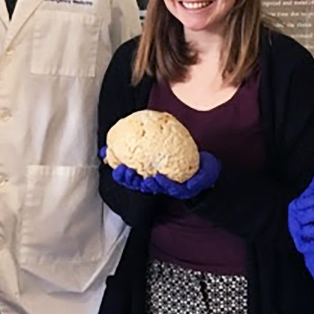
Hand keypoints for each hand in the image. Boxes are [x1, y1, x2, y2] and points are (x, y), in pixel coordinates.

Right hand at [99, 147, 219, 199]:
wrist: (204, 166)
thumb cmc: (180, 153)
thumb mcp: (160, 141)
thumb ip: (143, 135)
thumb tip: (126, 125)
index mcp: (149, 172)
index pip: (129, 172)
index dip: (117, 168)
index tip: (108, 158)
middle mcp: (156, 182)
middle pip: (137, 183)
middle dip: (127, 179)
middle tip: (121, 171)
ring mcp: (169, 186)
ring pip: (152, 187)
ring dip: (143, 183)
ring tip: (138, 176)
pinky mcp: (184, 189)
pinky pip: (172, 187)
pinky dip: (164, 183)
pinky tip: (158, 176)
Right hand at [287, 174, 313, 254]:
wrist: (306, 234)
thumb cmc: (311, 215)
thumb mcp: (311, 200)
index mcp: (296, 206)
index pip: (310, 201)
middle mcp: (294, 219)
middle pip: (311, 215)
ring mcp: (297, 232)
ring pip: (311, 231)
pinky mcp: (301, 245)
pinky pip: (306, 246)